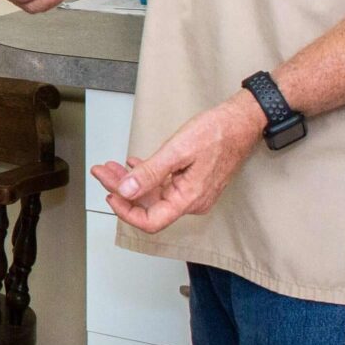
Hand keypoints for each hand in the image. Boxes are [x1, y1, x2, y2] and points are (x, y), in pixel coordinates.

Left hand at [92, 95, 266, 233]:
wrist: (241, 122)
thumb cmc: (217, 133)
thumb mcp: (177, 151)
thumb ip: (150, 173)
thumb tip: (125, 191)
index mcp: (188, 199)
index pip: (151, 221)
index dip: (126, 211)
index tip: (110, 194)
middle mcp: (191, 201)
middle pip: (148, 206)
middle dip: (121, 190)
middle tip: (102, 173)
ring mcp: (192, 192)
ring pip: (154, 194)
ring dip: (130, 181)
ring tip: (111, 167)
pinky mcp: (192, 182)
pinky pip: (164, 185)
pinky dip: (146, 175)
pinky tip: (133, 165)